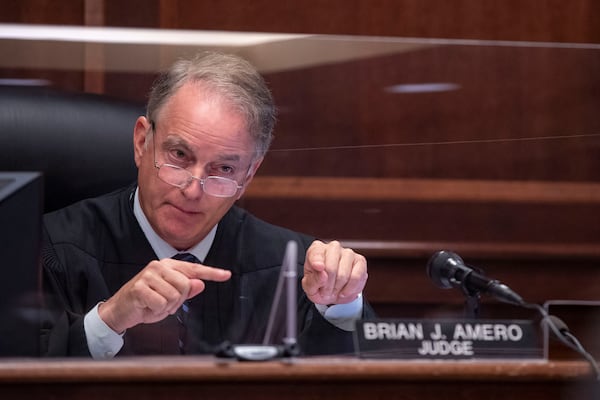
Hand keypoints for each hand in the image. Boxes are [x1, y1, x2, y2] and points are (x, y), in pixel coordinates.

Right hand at [98, 258, 230, 332]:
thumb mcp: (170, 298)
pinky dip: (156, 311)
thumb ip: (186, 290)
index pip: (195, 269)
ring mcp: (149, 275)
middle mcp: (159, 266)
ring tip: (153, 304)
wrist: (120, 311)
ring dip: (166, 307)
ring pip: (174, 296)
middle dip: (177, 300)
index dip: (212, 273)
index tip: (227, 274)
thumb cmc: (146, 303)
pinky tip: (146, 307)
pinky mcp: (140, 287)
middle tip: (163, 303)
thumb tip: (199, 284)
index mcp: (169, 266)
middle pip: (186, 286)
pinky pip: (161, 303)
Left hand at [302, 240, 367, 305]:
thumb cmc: (319, 285)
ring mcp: (348, 253)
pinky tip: (344, 291)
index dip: (317, 262)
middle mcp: (333, 247)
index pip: (316, 254)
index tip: (318, 267)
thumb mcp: (309, 287)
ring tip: (334, 291)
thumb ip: (313, 281)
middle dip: (328, 285)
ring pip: (343, 274)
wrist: (332, 291)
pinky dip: (350, 288)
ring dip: (338, 288)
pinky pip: (357, 277)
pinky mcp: (360, 261)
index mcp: (316, 250)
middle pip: (331, 267)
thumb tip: (323, 275)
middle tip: (325, 292)